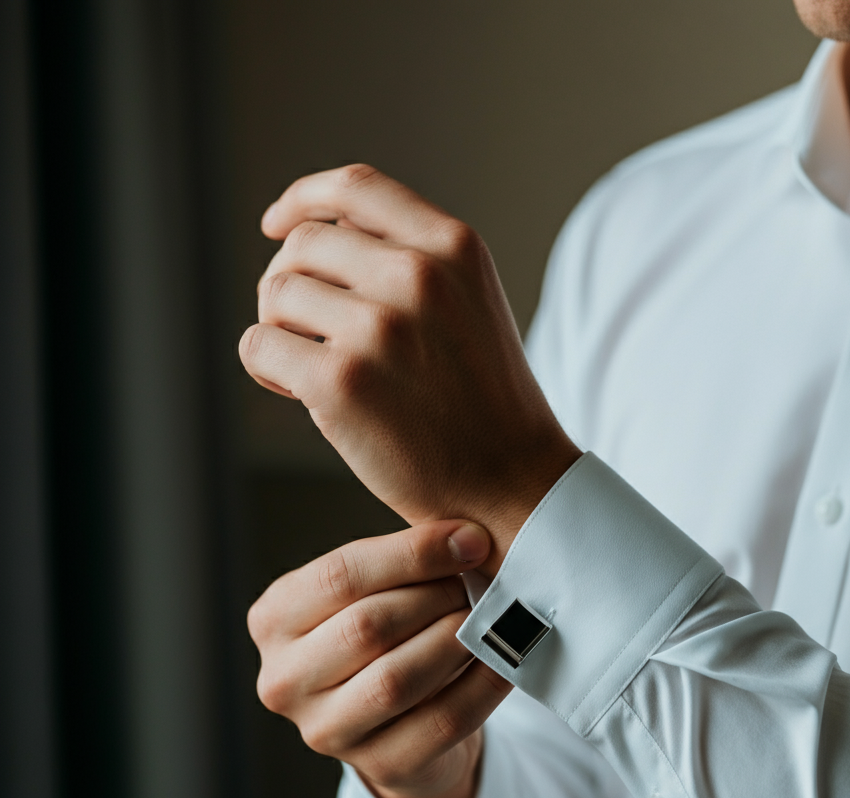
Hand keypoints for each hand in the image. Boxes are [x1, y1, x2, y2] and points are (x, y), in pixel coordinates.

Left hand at [238, 165, 580, 573]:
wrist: (514, 483)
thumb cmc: (485, 402)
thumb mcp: (472, 304)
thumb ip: (414, 261)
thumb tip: (316, 236)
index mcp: (455, 247)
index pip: (355, 188)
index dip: (303, 199)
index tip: (277, 226)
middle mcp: (418, 276)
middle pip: (304, 244)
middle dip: (290, 283)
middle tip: (307, 330)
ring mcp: (379, 328)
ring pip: (276, 293)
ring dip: (281, 328)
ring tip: (309, 364)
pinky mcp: (341, 382)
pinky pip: (259, 346)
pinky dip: (266, 367)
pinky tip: (296, 389)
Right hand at [247, 519, 511, 797]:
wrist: (401, 722)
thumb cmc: (389, 634)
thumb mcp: (375, 590)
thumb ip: (405, 561)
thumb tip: (468, 539)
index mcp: (274, 618)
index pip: (341, 576)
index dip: (413, 553)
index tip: (470, 539)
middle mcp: (285, 679)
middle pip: (368, 626)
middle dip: (436, 597)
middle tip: (477, 583)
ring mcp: (325, 731)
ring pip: (398, 679)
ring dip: (456, 640)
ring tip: (488, 619)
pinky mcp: (378, 767)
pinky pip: (442, 721)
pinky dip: (483, 684)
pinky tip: (504, 659)